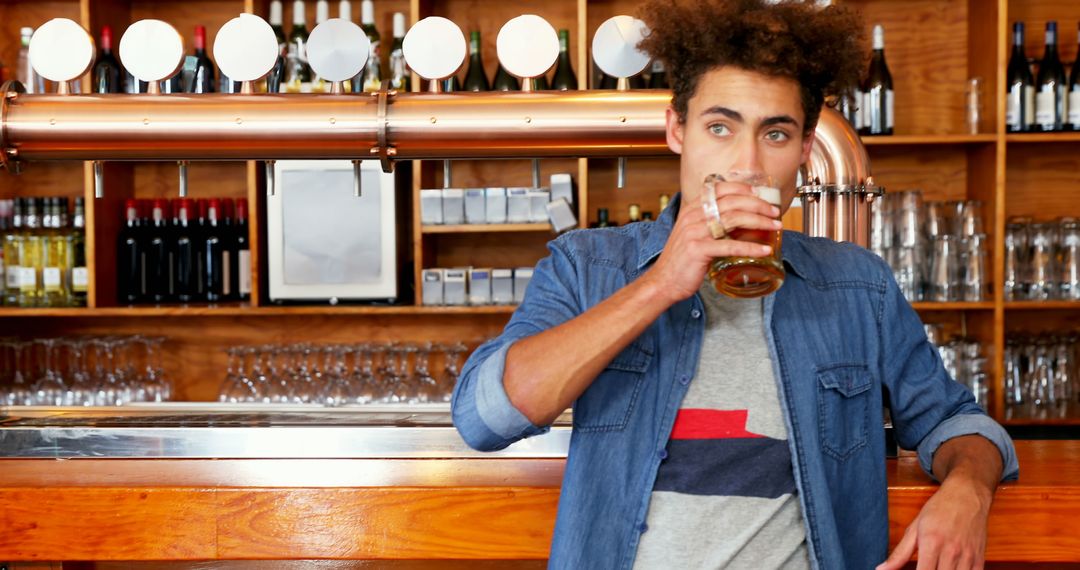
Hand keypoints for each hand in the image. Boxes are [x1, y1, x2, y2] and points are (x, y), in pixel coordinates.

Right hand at [643, 181, 780, 303]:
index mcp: (692, 209)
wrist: (663, 281)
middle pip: (732, 202)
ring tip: (775, 226)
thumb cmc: (682, 259)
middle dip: (758, 205)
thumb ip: (712, 224)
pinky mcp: (698, 250)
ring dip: (759, 221)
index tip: (761, 194)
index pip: (720, 188)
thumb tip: (741, 220)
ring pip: (734, 219)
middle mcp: (693, 216)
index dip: (743, 189)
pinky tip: (764, 250)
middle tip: (775, 212)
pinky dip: (751, 248)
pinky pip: (730, 246)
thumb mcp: (694, 234)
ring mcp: (695, 232)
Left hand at [877, 477, 992, 569]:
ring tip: (936, 567)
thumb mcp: (915, 529)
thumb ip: (899, 553)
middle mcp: (951, 551)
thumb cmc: (938, 509)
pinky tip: (951, 569)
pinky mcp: (980, 558)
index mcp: (931, 543)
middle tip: (923, 568)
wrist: (967, 495)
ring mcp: (968, 556)